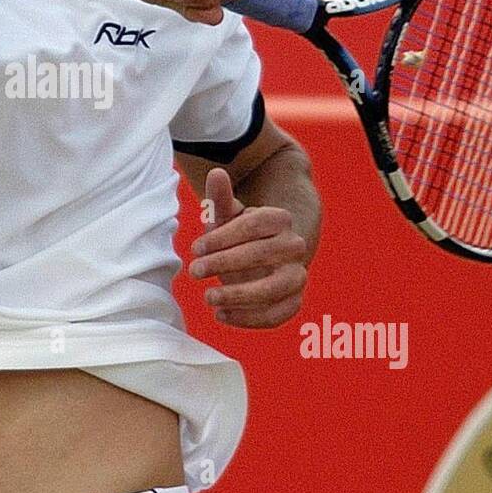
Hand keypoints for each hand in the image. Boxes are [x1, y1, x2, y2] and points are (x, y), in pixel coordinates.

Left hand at [187, 167, 308, 328]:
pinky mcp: (294, 302)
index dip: (221, 238)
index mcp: (280, 219)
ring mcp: (297, 276)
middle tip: (193, 271)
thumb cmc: (237, 235)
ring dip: (239, 295)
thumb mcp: (226, 216)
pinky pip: (277, 315)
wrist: (262, 260)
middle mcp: (295, 246)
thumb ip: (220, 198)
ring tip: (208, 297)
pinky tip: (221, 315)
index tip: (195, 249)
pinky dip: (249, 319)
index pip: (252, 226)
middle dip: (223, 263)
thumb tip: (217, 173)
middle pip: (261, 254)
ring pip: (273, 288)